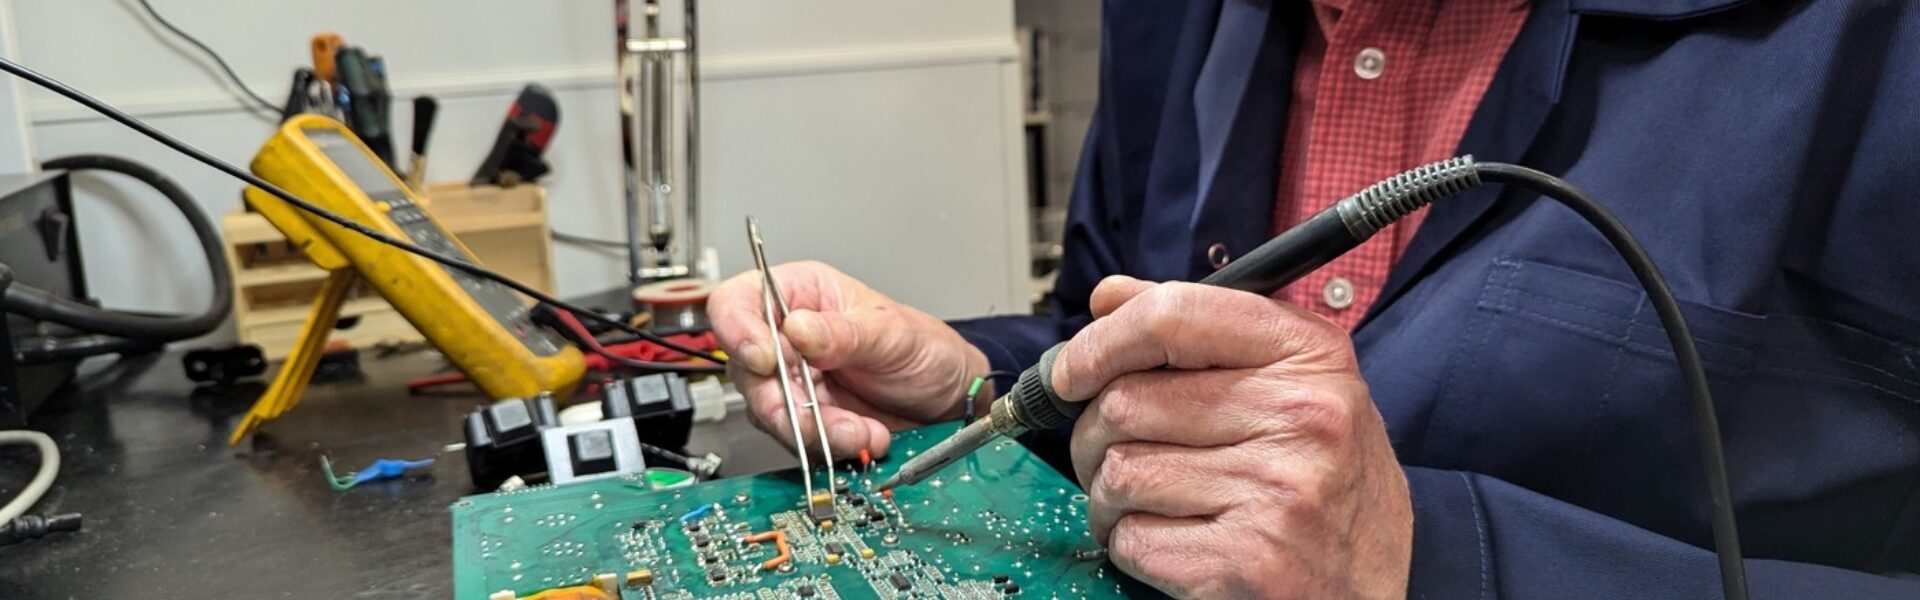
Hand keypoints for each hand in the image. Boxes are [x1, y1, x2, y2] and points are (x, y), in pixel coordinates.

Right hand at [708, 261, 988, 458]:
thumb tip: (799, 329)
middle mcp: (785, 337)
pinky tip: (865, 437)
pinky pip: (797, 439)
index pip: (736, 303)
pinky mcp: (806, 419)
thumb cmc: (923, 347)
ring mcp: (793, 381)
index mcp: (799, 294)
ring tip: (862, 431)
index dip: (738, 331)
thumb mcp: (890, 332)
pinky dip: (830, 446)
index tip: (764, 359)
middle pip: (747, 371)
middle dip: (787, 403)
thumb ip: (843, 333)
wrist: (948, 397)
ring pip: (770, 412)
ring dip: (816, 431)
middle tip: (824, 419)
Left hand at [1059, 276, 1411, 598]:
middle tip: (1116, 454)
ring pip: (1119, 473)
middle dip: (1096, 435)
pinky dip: (1131, 543)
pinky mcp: (1247, 560)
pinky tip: (1172, 540)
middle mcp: (1299, 417)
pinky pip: (1132, 538)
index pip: (1173, 315)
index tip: (1072, 371)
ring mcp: (1276, 492)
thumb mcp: (1294, 384)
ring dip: (1110, 495)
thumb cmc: (1328, 481)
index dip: (1100, 342)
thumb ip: (1202, 331)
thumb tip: (1110, 299)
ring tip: (1150, 502)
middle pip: (1125, 402)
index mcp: (1308, 355)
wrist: (1374, 585)